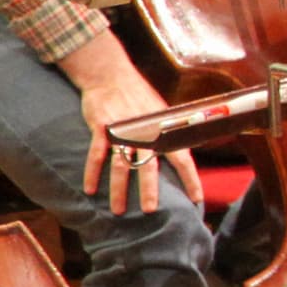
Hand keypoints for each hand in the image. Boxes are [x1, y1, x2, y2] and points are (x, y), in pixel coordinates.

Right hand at [62, 32, 182, 216]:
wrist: (111, 75)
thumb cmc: (139, 95)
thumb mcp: (162, 110)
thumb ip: (170, 131)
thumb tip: (184, 149)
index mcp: (162, 129)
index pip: (182, 157)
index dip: (190, 178)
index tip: (196, 199)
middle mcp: (144, 132)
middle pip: (148, 166)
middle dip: (150, 190)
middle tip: (150, 211)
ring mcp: (122, 131)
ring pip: (121, 166)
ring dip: (119, 190)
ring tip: (118, 210)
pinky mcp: (102, 129)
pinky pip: (96, 155)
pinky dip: (92, 173)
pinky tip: (90, 190)